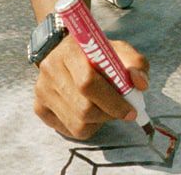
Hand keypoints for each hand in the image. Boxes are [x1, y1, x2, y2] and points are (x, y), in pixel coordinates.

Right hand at [32, 37, 149, 139]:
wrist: (64, 51)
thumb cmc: (96, 53)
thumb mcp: (118, 50)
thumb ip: (136, 63)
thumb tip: (141, 84)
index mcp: (70, 51)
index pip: (88, 83)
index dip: (112, 101)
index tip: (131, 110)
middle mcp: (50, 71)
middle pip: (83, 108)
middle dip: (109, 114)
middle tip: (122, 111)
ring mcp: (42, 91)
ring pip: (76, 124)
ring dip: (98, 122)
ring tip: (104, 108)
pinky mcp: (39, 107)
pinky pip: (68, 130)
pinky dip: (85, 126)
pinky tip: (89, 112)